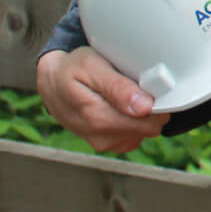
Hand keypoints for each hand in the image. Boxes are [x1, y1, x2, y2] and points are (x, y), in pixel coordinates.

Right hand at [36, 46, 169, 154]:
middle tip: (137, 86)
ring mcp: (104, 143)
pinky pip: (134, 136)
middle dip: (150, 108)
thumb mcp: (91, 67)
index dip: (157, 103)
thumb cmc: (72, 69)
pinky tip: (121, 107)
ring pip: (143, 133)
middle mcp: (100, 136)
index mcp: (97, 118)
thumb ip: (118, 87)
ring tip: (124, 95)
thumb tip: (143, 108)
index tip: (151, 86)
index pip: (149, 122)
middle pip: (149, 128)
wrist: (52, 83)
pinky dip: (133, 121)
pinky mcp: (108, 144)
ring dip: (141, 115)